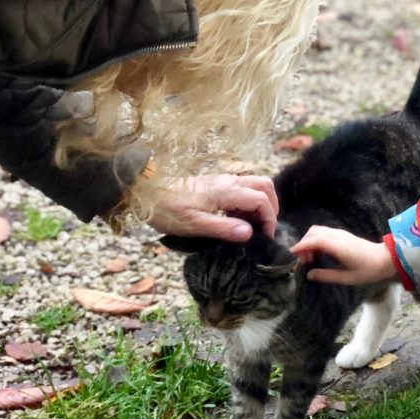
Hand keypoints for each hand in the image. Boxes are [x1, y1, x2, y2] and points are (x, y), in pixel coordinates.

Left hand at [148, 175, 278, 242]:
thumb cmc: (169, 211)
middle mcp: (229, 182)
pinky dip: (249, 203)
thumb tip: (250, 233)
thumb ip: (224, 228)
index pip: (262, 199)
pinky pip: (243, 189)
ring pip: (255, 185)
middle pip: (264, 185)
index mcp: (227, 191)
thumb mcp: (195, 225)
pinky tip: (238, 220)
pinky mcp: (216, 184)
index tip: (266, 237)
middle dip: (272, 206)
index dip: (270, 219)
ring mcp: (223, 181)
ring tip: (253, 226)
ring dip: (261, 204)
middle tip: (266, 228)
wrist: (146, 192)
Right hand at [291, 225, 396, 285]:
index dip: (301, 246)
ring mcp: (341, 234)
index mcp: (339, 246)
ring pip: (318, 231)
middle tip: (304, 262)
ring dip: (310, 242)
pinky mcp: (343, 235)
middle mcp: (338, 236)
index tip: (291, 255)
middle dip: (303, 244)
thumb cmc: (368, 271)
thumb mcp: (347, 278)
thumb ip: (326, 276)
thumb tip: (309, 274)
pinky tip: (319, 254)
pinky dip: (316, 241)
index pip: (315, 240)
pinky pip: (324, 233)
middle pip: (313, 232)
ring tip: (311, 259)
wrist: (386, 260)